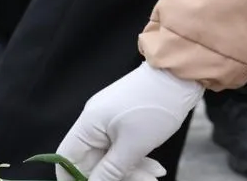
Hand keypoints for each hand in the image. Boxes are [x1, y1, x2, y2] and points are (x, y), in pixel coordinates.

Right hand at [56, 63, 204, 180]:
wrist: (180, 76)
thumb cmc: (154, 107)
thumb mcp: (133, 146)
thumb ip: (110, 171)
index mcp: (88, 125)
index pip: (66, 158)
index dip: (74, 178)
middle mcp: (94, 123)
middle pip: (93, 163)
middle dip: (115, 178)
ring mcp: (110, 122)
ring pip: (112, 158)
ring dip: (131, 172)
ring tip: (154, 176)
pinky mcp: (125, 122)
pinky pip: (124, 149)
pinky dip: (137, 160)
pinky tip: (156, 168)